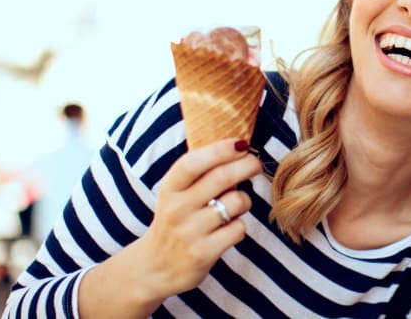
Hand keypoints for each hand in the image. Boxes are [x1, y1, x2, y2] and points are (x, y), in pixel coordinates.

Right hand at [129, 138, 261, 302]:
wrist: (155, 268)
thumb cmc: (176, 220)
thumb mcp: (176, 194)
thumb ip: (200, 173)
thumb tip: (239, 147)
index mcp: (169, 189)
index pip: (193, 163)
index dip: (220, 149)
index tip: (241, 143)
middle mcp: (177, 209)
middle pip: (222, 177)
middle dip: (247, 165)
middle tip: (255, 165)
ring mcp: (190, 232)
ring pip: (236, 202)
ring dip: (245, 200)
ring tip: (236, 205)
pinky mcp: (203, 253)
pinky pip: (239, 228)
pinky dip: (240, 226)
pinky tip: (228, 228)